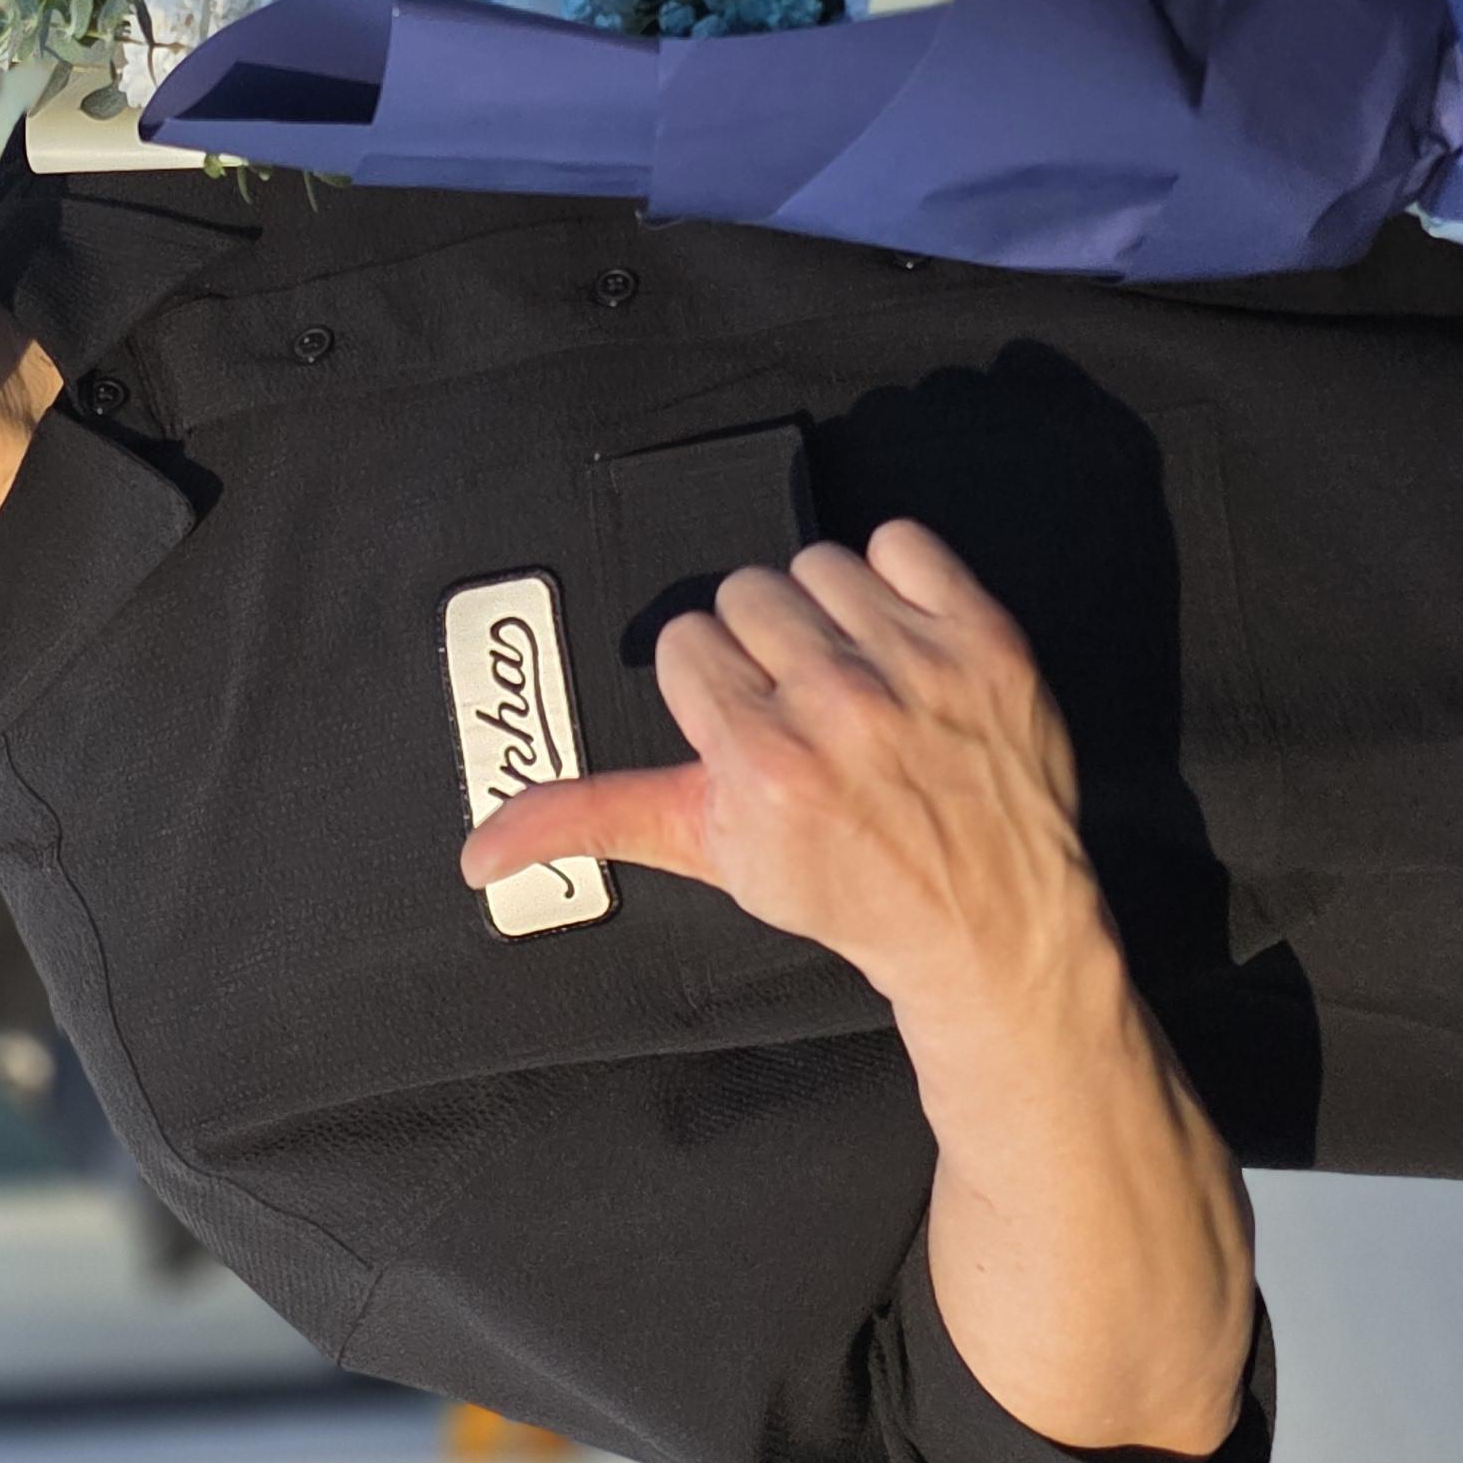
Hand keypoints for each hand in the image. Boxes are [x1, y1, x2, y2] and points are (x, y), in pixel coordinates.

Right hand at [458, 519, 1104, 1014]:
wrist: (986, 920)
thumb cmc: (847, 888)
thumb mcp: (711, 856)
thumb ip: (591, 822)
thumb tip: (476, 851)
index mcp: (760, 761)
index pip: (686, 641)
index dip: (713, 686)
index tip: (747, 726)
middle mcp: (838, 709)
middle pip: (746, 592)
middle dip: (765, 648)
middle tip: (801, 708)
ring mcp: (918, 670)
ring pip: (818, 563)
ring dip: (829, 615)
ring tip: (855, 681)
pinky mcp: (983, 640)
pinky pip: (903, 543)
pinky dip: (900, 582)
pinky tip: (901, 646)